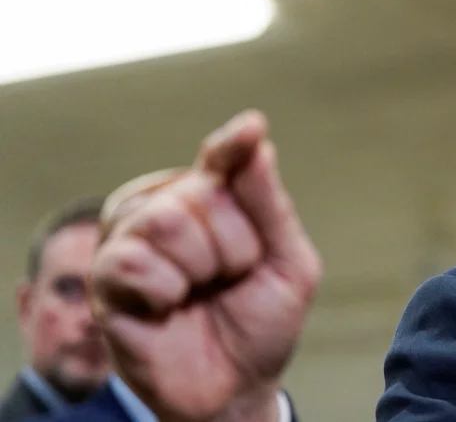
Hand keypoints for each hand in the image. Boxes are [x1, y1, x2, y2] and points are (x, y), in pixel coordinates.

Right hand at [91, 110, 320, 421]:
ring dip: (201, 267)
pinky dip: (165, 290)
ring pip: (165, 220)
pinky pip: (133, 262)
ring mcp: (132, 241)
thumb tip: (254, 136)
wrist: (237, 386)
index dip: (233, 146)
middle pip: (199, 192)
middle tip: (229, 279)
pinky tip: (168, 307)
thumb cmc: (262, 322)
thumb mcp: (288, 262)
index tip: (251, 131)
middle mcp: (166, 209)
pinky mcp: (105, 280)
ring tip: (200, 293)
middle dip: (234, 245)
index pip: (221, 158)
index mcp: (212, 198)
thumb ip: (268, 203)